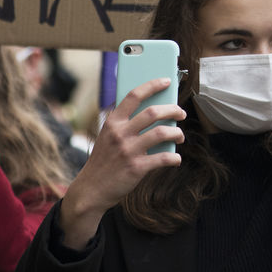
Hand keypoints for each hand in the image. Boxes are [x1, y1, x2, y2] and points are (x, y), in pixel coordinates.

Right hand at [57, 77, 184, 248]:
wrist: (90, 191)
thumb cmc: (104, 161)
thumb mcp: (107, 138)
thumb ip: (125, 125)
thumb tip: (156, 113)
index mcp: (112, 122)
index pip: (134, 95)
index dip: (152, 85)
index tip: (167, 81)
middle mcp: (120, 134)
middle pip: (153, 112)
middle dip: (173, 110)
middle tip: (181, 113)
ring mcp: (128, 151)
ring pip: (162, 133)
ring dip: (177, 133)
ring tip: (180, 136)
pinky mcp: (136, 168)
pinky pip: (163, 158)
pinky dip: (174, 158)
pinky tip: (176, 158)